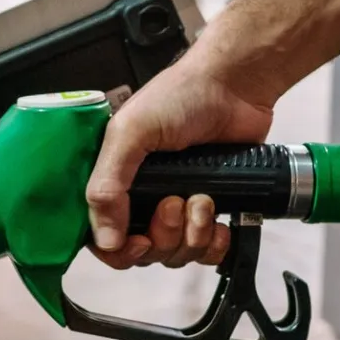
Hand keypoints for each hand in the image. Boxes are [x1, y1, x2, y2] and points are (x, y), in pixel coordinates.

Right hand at [85, 51, 274, 268]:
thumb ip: (108, 185)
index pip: (103, 237)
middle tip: (176, 201)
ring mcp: (178, 206)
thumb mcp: (130, 133)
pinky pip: (209, 252)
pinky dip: (216, 244)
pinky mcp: (211, 210)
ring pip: (177, 253)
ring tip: (203, 198)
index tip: (140, 241)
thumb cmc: (179, 97)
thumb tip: (105, 241)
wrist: (236, 86)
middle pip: (145, 252)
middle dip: (164, 235)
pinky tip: (221, 222)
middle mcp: (142, 198)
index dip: (119, 250)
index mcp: (114, 179)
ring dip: (193, 234)